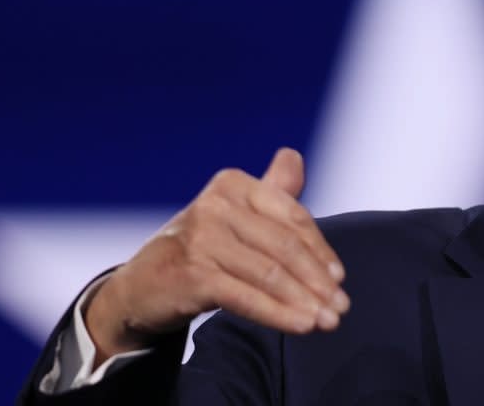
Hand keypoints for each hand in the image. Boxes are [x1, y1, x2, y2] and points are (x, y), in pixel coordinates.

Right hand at [83, 148, 348, 365]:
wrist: (141, 287)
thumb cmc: (200, 248)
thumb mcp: (235, 214)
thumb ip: (270, 189)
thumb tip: (294, 157)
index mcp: (233, 185)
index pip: (292, 216)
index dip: (320, 249)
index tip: (340, 278)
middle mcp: (216, 205)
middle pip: (284, 247)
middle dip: (318, 281)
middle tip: (341, 307)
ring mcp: (201, 238)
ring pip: (270, 274)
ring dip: (305, 302)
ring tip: (327, 321)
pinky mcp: (192, 274)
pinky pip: (247, 297)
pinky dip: (279, 314)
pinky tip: (301, 325)